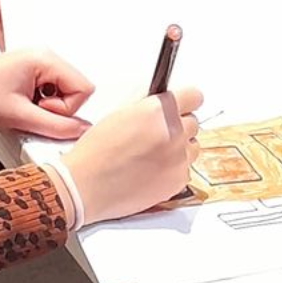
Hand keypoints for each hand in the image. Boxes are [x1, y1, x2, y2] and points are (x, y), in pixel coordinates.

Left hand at [0, 50, 93, 139]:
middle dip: (56, 108)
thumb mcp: (20, 116)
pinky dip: (37, 105)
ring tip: (21, 108)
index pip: (83, 88)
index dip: (66, 109)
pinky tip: (19, 106)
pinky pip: (49, 92)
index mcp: (44, 58)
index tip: (41, 111)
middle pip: (75, 89)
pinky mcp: (29, 73)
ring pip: (62, 93)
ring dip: (45, 108)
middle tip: (30, 111)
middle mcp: (43, 56)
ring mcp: (36, 64)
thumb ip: (57, 126)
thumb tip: (81, 131)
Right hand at [59, 87, 202, 224]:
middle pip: (193, 122)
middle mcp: (174, 133)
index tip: (181, 105)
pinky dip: (173, 169)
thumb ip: (147, 102)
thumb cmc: (96, 151)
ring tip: (154, 154)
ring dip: (179, 148)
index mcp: (160, 111)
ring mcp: (179, 159)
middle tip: (157, 134)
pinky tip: (152, 170)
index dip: (186, 101)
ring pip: (192, 147)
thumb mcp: (118, 113)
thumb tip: (162, 96)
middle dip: (178, 125)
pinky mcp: (178, 180)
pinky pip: (185, 169)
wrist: (86, 186)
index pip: (195, 96)